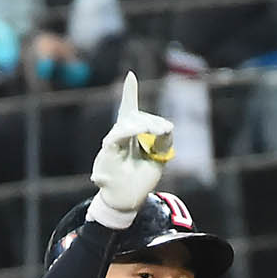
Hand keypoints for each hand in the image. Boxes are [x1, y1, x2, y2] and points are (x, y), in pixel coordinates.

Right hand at [89, 71, 174, 218]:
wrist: (127, 201)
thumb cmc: (141, 180)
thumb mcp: (158, 158)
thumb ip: (163, 141)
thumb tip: (168, 126)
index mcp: (131, 135)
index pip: (129, 109)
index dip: (129, 92)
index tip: (130, 76)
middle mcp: (120, 135)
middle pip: (134, 116)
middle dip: (153, 122)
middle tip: (166, 129)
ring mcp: (113, 142)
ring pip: (128, 123)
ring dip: (144, 125)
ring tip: (159, 130)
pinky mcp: (108, 151)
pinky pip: (117, 135)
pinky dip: (130, 131)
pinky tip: (141, 130)